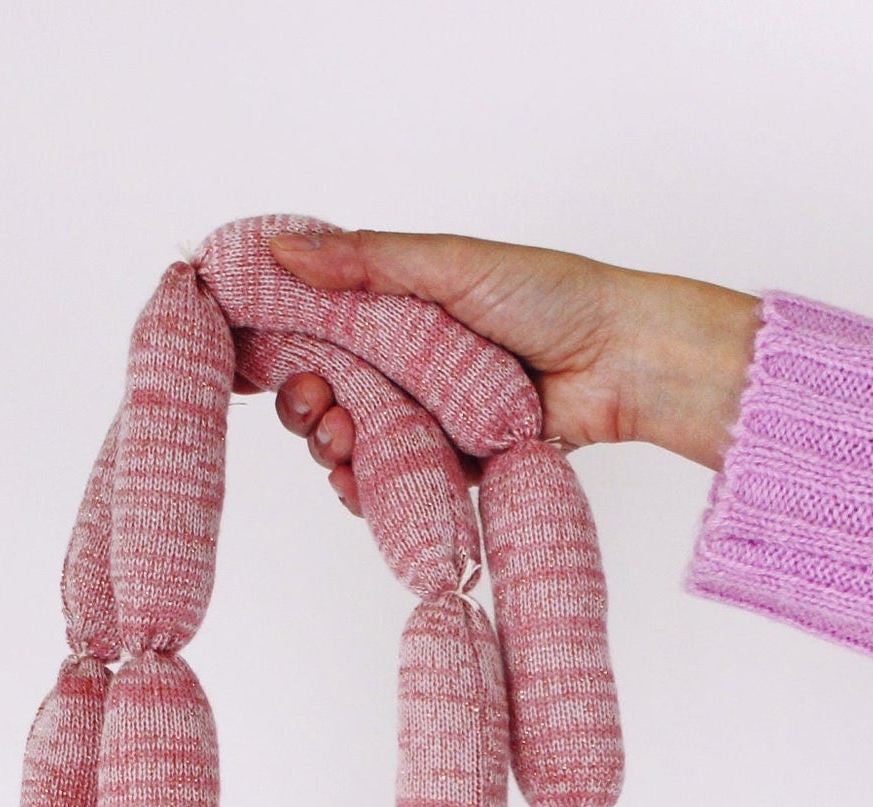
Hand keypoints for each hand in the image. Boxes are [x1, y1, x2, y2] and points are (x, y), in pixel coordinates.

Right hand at [264, 230, 762, 513]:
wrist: (622, 363)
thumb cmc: (551, 297)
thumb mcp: (450, 264)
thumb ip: (367, 262)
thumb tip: (280, 250)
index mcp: (399, 307)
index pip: (317, 327)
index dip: (278, 343)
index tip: (250, 359)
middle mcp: (409, 364)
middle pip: (328, 392)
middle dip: (304, 404)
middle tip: (310, 402)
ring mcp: (432, 417)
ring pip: (357, 444)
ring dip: (332, 448)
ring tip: (340, 441)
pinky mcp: (459, 466)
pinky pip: (402, 485)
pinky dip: (371, 490)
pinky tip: (355, 483)